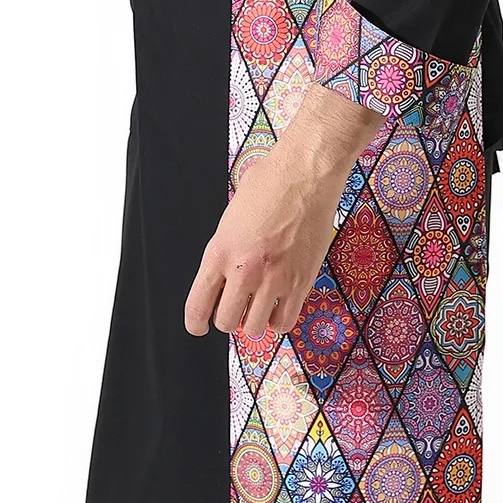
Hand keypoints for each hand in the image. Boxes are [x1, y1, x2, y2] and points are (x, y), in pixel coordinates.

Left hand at [184, 85, 386, 338]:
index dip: (196, 322)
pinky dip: (279, 319)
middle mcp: (244, 271)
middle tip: (236, 306)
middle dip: (228, 318)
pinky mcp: (301, 282)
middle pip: (226, 322)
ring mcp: (274, 280)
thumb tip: (228, 269)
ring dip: (254, 320)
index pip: (198, 306)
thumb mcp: (231, 216)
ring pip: (255, 328)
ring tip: (259, 305)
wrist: (306, 174)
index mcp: (219, 252)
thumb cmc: (269, 183)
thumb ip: (225, 247)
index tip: (199, 325)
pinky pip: (285, 321)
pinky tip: (279, 306)